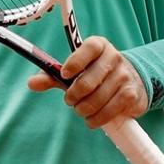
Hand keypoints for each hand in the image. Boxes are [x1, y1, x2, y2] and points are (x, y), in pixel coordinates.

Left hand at [27, 36, 147, 128]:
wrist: (132, 80)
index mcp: (99, 45)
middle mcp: (114, 57)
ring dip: (82, 109)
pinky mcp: (130, 95)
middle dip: (73, 95)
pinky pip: (108, 111)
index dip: (74, 62)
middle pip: (88, 81)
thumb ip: (53, 76)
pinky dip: (95, 119)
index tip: (64, 75)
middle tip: (70, 99)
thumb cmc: (96, 73)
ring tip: (80, 108)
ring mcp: (124, 76)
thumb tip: (31, 83)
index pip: (88, 49)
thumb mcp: (76, 70)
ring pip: (96, 99)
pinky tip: (91, 118)